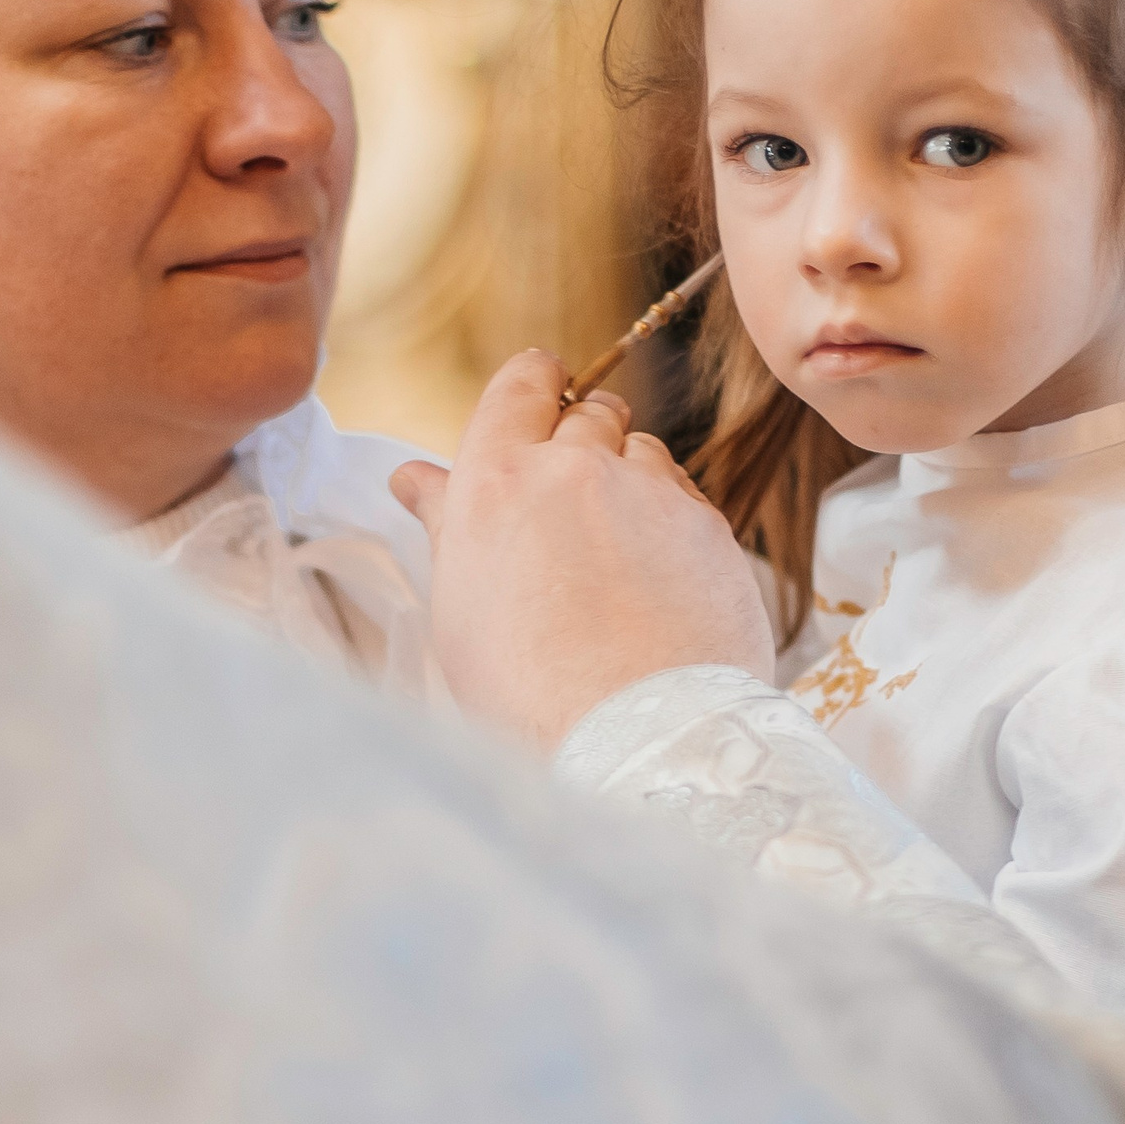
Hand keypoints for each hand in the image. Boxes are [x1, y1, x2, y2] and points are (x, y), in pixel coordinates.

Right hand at [391, 350, 774, 749]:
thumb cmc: (523, 688)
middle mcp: (576, 467)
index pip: (522, 381)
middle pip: (589, 411)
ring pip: (643, 451)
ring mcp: (651, 492)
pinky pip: (686, 498)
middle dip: (580, 442)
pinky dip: (671, 522)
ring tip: (614, 558)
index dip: (534, 385)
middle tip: (568, 507)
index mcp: (497, 478)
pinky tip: (656, 583)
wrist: (631, 742)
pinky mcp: (710, 526)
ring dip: (629, 482)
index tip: (539, 402)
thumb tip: (415, 477)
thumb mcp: (460, 604)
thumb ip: (447, 522)